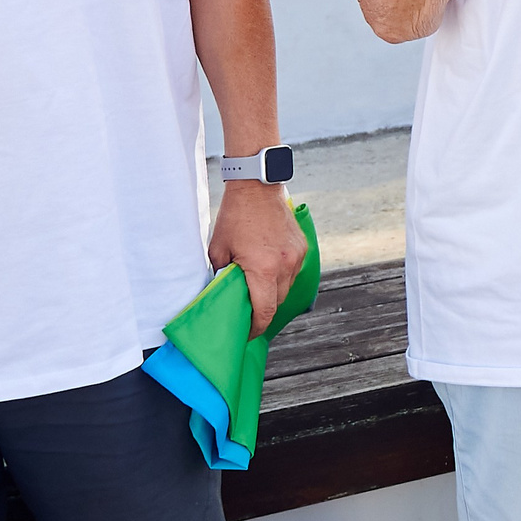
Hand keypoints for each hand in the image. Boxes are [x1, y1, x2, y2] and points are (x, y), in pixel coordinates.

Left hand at [209, 180, 306, 338]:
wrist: (257, 188)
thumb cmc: (234, 218)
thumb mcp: (218, 250)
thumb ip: (222, 277)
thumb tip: (224, 296)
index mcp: (263, 269)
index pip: (265, 311)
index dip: (256, 327)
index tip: (247, 332)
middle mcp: (285, 265)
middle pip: (277, 302)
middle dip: (264, 310)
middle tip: (248, 310)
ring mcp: (296, 256)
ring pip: (287, 287)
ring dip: (273, 291)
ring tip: (257, 285)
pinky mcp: (302, 247)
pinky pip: (293, 271)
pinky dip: (282, 275)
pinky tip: (268, 266)